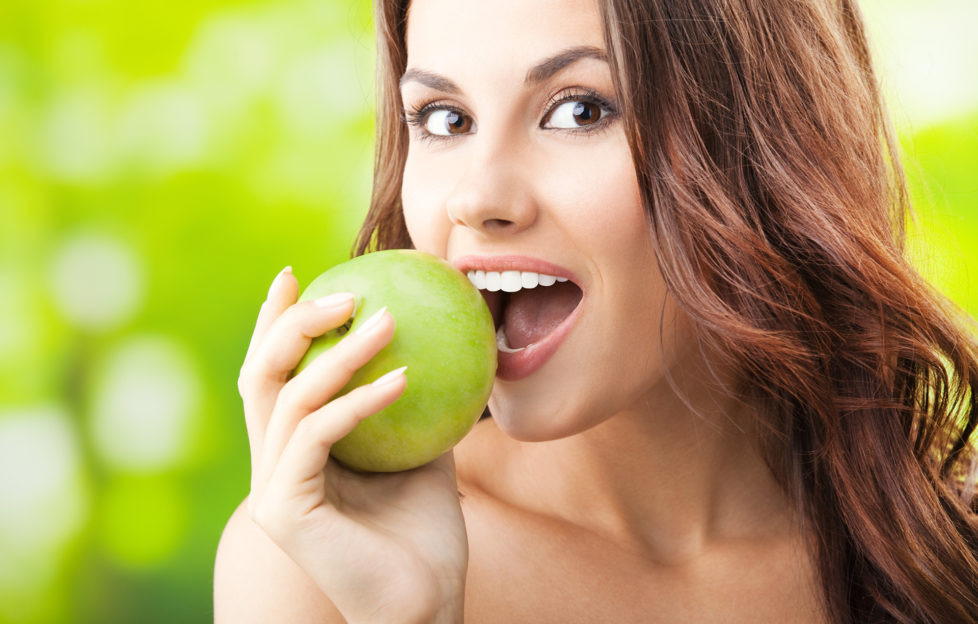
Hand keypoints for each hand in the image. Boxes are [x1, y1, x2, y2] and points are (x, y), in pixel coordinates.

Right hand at [237, 266, 467, 622]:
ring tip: (388, 320)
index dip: (275, 321)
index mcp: (296, 449)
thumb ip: (408, 402)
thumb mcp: (421, 450)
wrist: (426, 601)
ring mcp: (272, 489)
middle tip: (344, 291)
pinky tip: (403, 379)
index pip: (274, 374)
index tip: (298, 274)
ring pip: (290, 397)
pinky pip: (318, 435)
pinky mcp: (283, 510)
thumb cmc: (425, 532)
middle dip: (293, 322)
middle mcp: (272, 465)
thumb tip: (435, 340)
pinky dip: (360, 401)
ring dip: (340, 352)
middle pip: (261, 374)